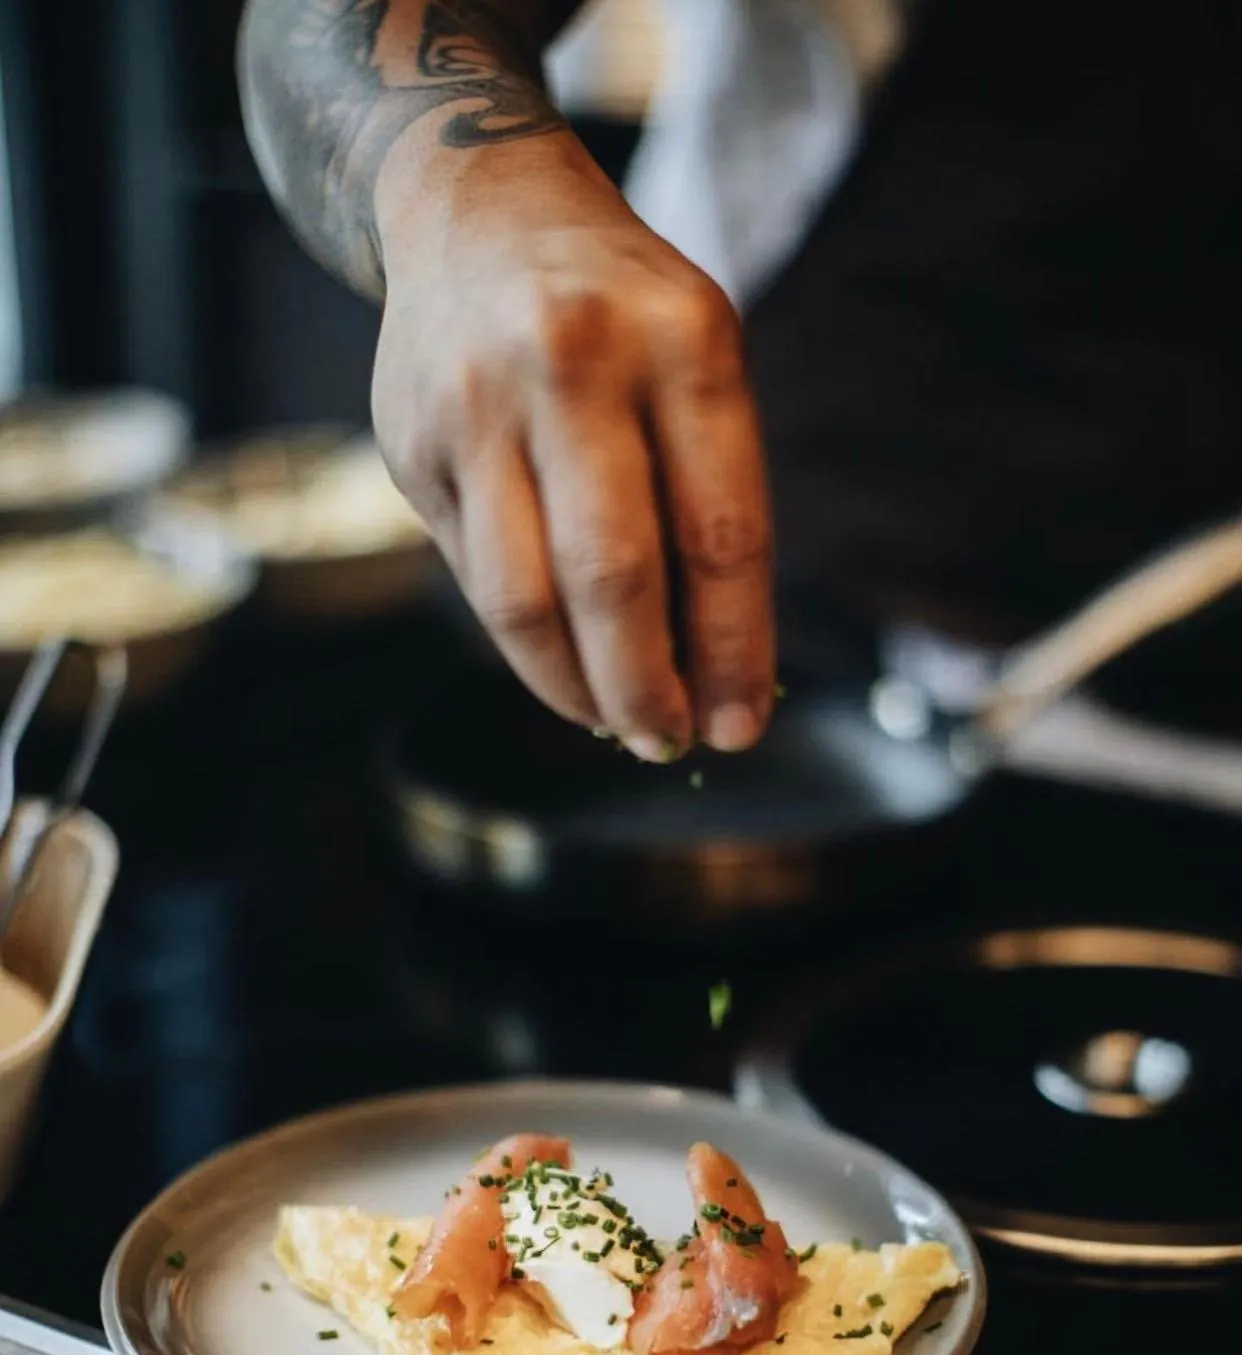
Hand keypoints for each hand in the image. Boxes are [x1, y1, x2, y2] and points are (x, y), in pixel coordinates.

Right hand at [371, 137, 773, 759]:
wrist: (479, 211)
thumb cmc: (622, 312)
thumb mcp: (699, 362)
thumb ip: (707, 498)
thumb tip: (710, 669)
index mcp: (681, 339)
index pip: (719, 533)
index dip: (733, 650)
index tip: (741, 726)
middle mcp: (570, 363)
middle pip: (613, 575)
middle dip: (646, 688)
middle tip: (668, 741)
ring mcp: (475, 403)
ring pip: (523, 598)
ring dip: (575, 687)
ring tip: (614, 718)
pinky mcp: (410, 443)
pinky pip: (476, 578)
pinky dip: (526, 642)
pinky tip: (561, 659)